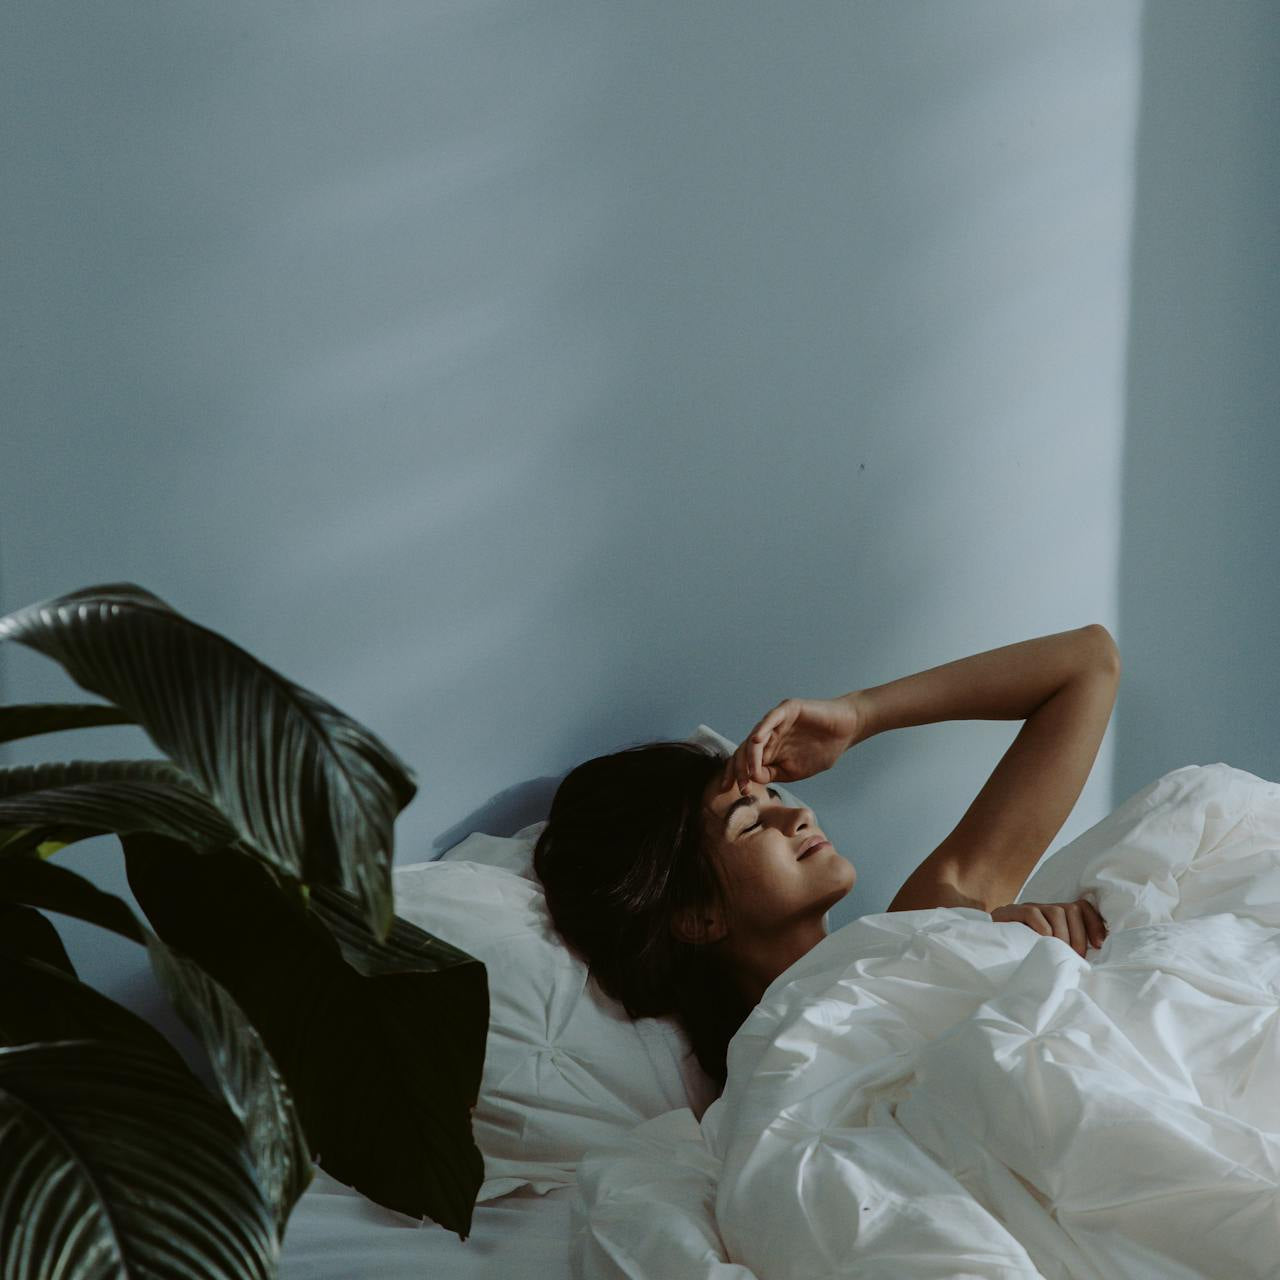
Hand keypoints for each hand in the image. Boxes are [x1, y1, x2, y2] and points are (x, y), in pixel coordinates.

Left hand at [719, 695, 863, 793]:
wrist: (846, 730)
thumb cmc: (822, 750)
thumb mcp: (793, 770)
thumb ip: (773, 774)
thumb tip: (752, 779)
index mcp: (768, 750)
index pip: (744, 761)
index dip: (737, 775)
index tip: (734, 792)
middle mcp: (768, 735)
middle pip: (744, 750)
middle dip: (739, 770)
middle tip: (740, 787)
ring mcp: (776, 721)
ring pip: (754, 737)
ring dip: (749, 756)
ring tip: (749, 772)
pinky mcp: (787, 710)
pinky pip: (770, 719)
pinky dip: (762, 729)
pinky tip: (756, 741)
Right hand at [989, 898, 1108, 958]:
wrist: (987, 946)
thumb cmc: (1023, 952)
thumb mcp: (1050, 950)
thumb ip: (1067, 949)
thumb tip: (1090, 960)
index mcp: (1056, 915)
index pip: (1082, 906)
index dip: (1094, 923)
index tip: (1099, 944)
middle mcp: (1045, 908)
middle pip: (1072, 909)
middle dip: (1080, 936)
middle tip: (1076, 957)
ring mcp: (1029, 908)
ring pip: (1057, 911)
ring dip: (1064, 936)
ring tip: (1060, 953)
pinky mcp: (1012, 912)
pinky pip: (1034, 914)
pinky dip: (1043, 929)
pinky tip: (1043, 942)